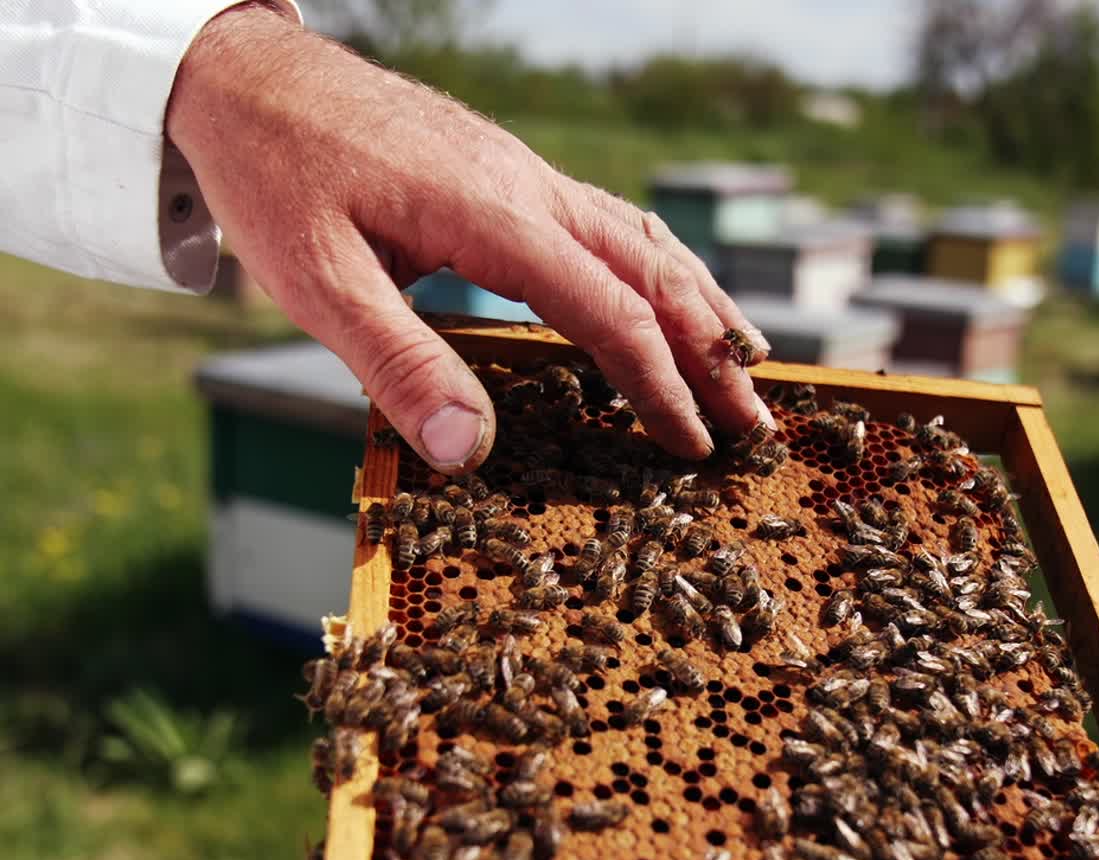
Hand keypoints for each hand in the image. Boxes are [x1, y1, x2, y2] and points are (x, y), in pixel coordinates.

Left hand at [167, 3, 773, 473]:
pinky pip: (612, 223)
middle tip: (759, 421)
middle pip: (654, 271)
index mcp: (493, 214)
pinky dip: (661, 271)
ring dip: (702, 307)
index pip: (608, 310)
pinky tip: (672, 296)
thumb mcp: (317, 281)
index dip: (657, 385)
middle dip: (712, 353)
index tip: (690, 447)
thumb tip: (470, 454)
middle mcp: (531, 186)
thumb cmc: (275, 176)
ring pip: (645, 239)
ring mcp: (528, 174)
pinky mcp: (513, 175)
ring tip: (745, 365)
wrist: (246, 74)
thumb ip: (397, 364)